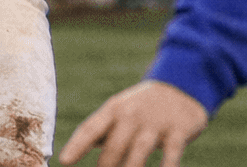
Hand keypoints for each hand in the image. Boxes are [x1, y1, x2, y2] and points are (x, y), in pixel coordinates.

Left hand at [59, 80, 209, 166]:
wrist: (181, 87)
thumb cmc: (141, 108)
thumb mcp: (119, 112)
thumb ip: (99, 132)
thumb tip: (68, 156)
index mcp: (114, 110)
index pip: (91, 128)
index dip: (77, 145)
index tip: (64, 161)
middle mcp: (132, 115)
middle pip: (114, 146)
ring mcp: (155, 122)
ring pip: (139, 151)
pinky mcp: (178, 130)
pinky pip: (171, 152)